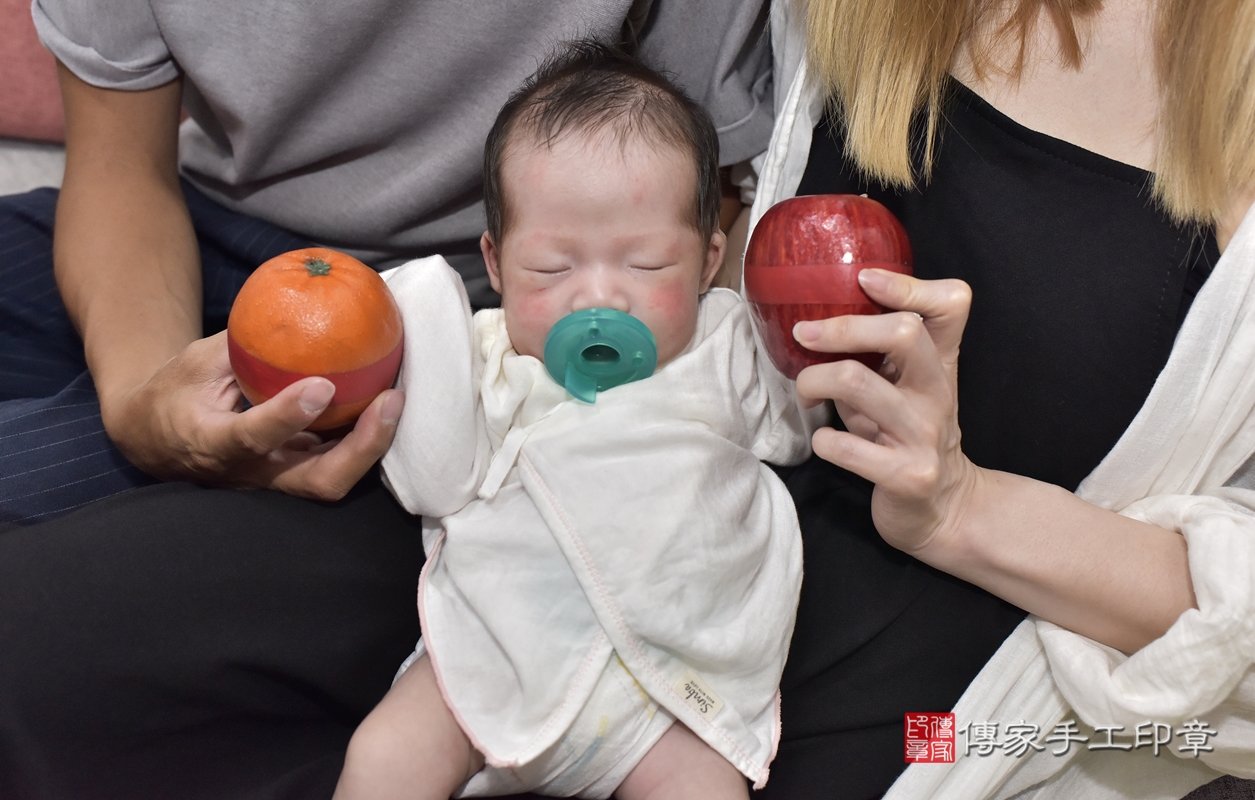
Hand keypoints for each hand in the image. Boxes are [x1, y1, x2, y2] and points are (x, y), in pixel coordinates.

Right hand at [103, 331, 403, 497]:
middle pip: (318, 480)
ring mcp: (278, 480)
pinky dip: (365, 437)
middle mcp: (252, 472)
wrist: (155, 441)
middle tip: (391, 400)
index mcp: (214, 442)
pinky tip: (387, 400)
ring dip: (373, 443)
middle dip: (362, 447)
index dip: (287, 415)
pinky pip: (337, 462)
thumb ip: (243, 344)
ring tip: (397, 396)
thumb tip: (296, 304)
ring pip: (335, 478)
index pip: (251, 436)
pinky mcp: (294, 475)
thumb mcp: (196, 361)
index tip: (320, 386)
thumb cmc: (177, 393)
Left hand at [793, 269, 980, 552]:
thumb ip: (876, 351)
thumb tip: (813, 312)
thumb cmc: (903, 433)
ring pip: (857, 382)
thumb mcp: (901, 385)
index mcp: (940, 362)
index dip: (908, 284)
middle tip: (804, 335)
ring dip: (813, 380)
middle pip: (904, 332)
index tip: (862, 278)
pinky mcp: (908, 475)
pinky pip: (846, 447)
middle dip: (842, 328)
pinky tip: (824, 442)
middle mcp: (938, 392)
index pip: (951, 303)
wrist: (942, 508)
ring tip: (804, 391)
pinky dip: (822, 440)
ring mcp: (924, 434)